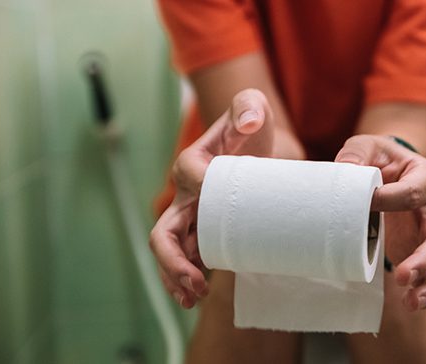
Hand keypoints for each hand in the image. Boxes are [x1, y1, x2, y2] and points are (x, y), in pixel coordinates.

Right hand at [150, 89, 275, 307]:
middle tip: (196, 283)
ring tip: (193, 297)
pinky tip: (196, 296)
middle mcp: (186, 193)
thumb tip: (248, 123)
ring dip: (176, 277)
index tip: (227, 207)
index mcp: (193, 163)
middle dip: (173, 260)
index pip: (189, 177)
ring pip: (170, 251)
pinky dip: (186, 278)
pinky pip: (187, 257)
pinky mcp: (206, 230)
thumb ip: (248, 105)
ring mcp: (193, 216)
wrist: (261, 149)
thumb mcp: (253, 108)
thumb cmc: (253, 128)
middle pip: (164, 231)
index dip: (203, 191)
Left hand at [335, 135, 425, 310]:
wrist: (384, 171)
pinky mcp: (421, 251)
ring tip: (411, 302)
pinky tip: (410, 304)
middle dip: (424, 258)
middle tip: (402, 275)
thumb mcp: (365, 148)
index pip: (414, 192)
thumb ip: (354, 156)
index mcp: (425, 176)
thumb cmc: (375, 159)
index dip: (390, 199)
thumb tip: (343, 174)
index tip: (367, 203)